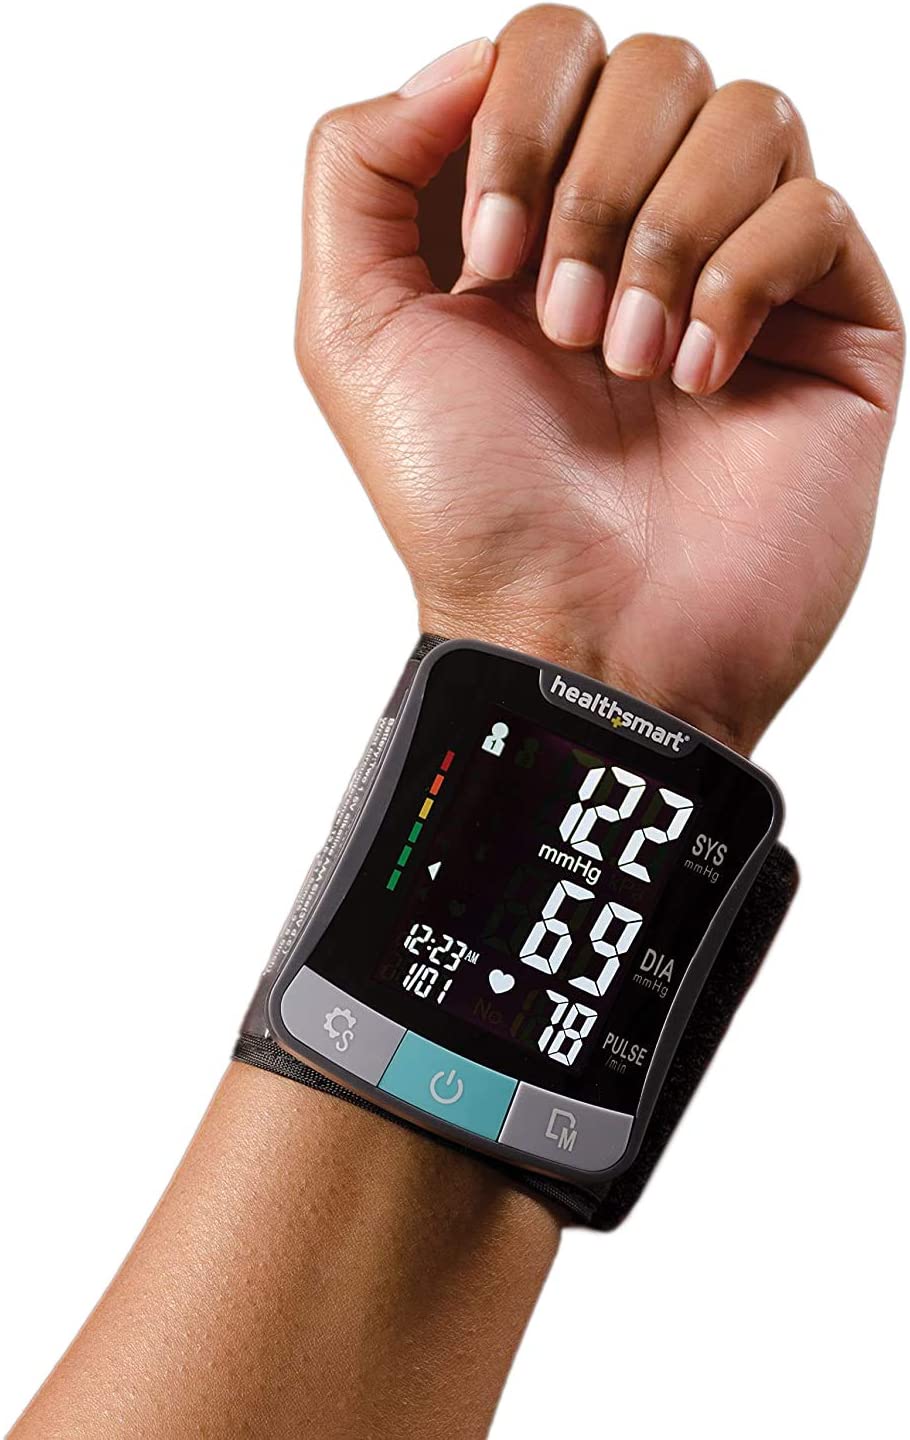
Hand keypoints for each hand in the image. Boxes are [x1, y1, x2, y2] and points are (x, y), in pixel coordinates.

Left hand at [295, 6, 901, 751]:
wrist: (576, 633)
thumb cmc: (469, 507)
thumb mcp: (351, 328)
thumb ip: (361, 165)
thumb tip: (470, 57)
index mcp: (532, 215)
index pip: (553, 48)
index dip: (518, 123)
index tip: (487, 265)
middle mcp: (638, 230)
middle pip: (655, 63)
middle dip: (593, 189)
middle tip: (561, 330)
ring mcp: (741, 274)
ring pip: (749, 114)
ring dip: (668, 238)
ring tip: (629, 362)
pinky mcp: (828, 328)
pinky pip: (817, 209)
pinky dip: (745, 282)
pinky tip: (703, 379)